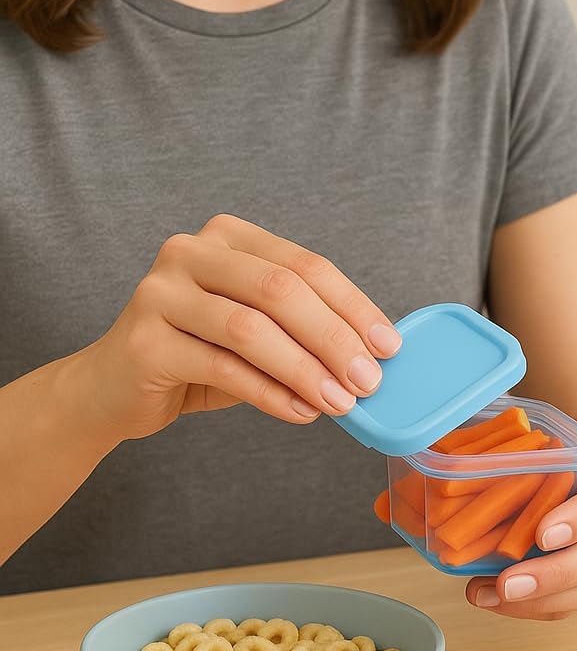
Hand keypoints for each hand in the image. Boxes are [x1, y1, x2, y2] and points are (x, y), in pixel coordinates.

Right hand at [72, 214, 400, 442]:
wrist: (114, 388)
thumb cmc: (198, 356)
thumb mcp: (257, 335)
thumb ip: (303, 333)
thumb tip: (371, 359)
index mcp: (228, 237)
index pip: (305, 266)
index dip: (353, 306)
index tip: (388, 346)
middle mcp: (190, 252)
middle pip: (280, 291)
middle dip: (334, 340)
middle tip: (369, 382)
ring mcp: (160, 292)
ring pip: (251, 330)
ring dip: (306, 371)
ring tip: (340, 403)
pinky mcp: (144, 340)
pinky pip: (223, 369)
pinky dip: (271, 394)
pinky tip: (302, 413)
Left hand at [466, 431, 576, 618]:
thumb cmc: (571, 460)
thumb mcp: (555, 440)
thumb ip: (524, 452)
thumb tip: (459, 464)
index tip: (542, 535)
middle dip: (555, 574)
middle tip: (508, 584)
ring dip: (541, 600)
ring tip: (492, 596)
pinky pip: (573, 603)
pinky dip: (534, 608)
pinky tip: (496, 600)